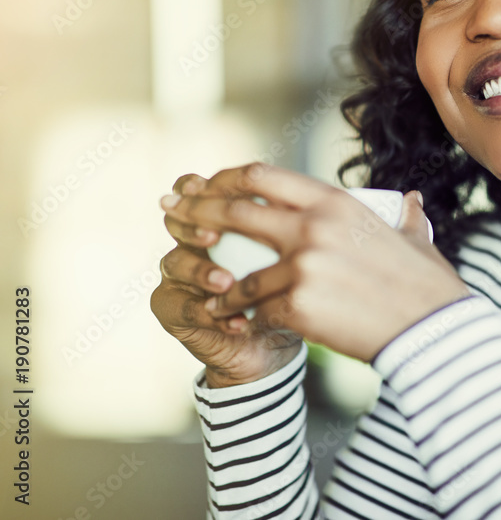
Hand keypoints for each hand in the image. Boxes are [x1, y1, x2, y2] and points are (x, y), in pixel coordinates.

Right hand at [152, 173, 302, 387]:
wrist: (275, 340)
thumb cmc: (287, 288)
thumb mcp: (292, 255)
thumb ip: (286, 226)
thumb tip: (300, 201)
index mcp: (218, 219)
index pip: (200, 191)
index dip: (204, 189)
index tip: (225, 195)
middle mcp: (192, 241)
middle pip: (178, 221)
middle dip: (194, 226)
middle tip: (213, 236)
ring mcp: (177, 274)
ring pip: (174, 262)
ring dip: (201, 271)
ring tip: (227, 282)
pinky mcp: (170, 308)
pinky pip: (180, 305)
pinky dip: (209, 314)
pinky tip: (236, 320)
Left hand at [157, 163, 471, 361]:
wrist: (434, 330)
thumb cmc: (427, 285)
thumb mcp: (413, 239)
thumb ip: (405, 216)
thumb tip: (412, 201)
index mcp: (334, 203)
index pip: (260, 175)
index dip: (223, 181)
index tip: (204, 190)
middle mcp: (313, 226)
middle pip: (234, 212)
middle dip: (198, 217)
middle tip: (177, 225)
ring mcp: (302, 266)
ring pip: (239, 274)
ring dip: (221, 286)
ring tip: (214, 296)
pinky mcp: (297, 305)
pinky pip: (257, 312)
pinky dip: (248, 321)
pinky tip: (242, 327)